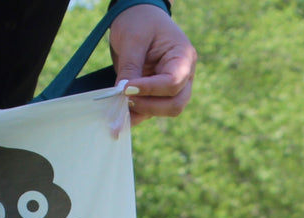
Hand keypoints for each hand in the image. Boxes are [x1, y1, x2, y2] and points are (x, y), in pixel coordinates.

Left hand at [109, 4, 196, 124]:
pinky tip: (119, 115)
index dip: (149, 89)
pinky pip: (151, 111)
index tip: (126, 88)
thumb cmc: (140, 21)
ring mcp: (173, 87)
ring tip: (119, 104)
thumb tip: (123, 93)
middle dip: (149, 106)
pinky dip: (136, 115)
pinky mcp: (158, 93)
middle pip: (175, 104)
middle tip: (124, 98)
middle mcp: (184, 76)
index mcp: (183, 57)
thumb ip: (131, 67)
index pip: (172, 83)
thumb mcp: (133, 40)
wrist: (138, 16)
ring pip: (164, 111)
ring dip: (142, 112)